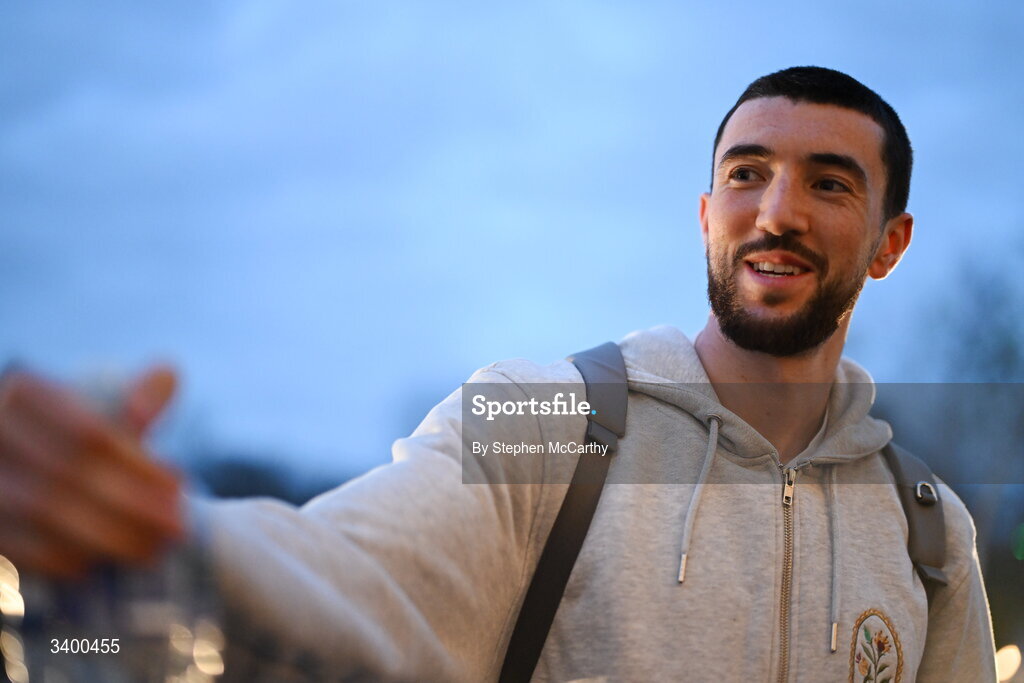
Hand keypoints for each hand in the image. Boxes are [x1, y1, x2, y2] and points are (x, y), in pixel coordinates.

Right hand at [0, 366, 184, 577]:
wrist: (12, 467)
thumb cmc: (63, 439)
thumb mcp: (93, 411)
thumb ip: (132, 402)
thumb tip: (168, 375)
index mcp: (26, 394)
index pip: (89, 433)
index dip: (138, 465)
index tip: (180, 486)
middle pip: (69, 475)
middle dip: (131, 506)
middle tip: (177, 527)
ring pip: (42, 513)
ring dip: (107, 536)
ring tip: (153, 548)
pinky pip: (17, 548)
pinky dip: (64, 558)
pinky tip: (104, 562)